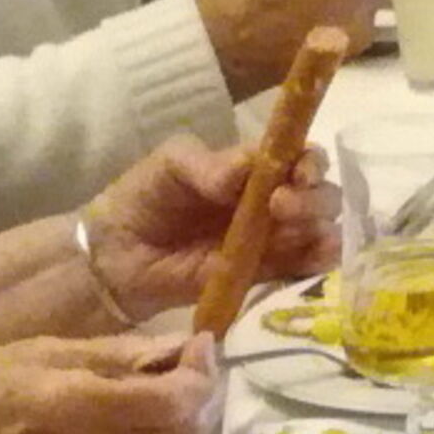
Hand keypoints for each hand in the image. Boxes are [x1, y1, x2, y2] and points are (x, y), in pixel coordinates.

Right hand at [0, 332, 217, 433]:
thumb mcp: (42, 351)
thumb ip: (117, 354)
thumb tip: (179, 348)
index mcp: (81, 409)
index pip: (175, 403)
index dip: (201, 372)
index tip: (198, 342)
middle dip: (202, 397)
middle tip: (187, 363)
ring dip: (186, 420)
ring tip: (164, 385)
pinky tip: (138, 414)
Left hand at [81, 135, 337, 317]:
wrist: (112, 258)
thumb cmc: (141, 199)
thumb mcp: (171, 165)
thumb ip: (210, 164)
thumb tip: (250, 170)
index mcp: (254, 168)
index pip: (300, 157)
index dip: (310, 162)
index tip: (299, 174)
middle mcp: (272, 201)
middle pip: (321, 194)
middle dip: (313, 198)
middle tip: (281, 207)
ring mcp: (270, 240)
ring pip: (319, 229)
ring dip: (319, 227)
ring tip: (290, 232)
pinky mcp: (262, 276)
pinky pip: (301, 269)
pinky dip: (317, 262)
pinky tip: (317, 256)